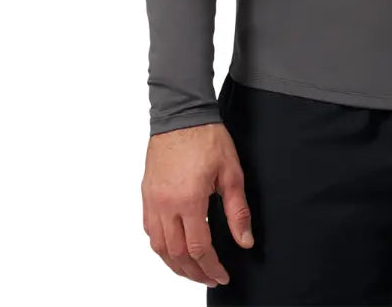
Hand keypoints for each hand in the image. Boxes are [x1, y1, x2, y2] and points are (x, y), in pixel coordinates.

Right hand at [142, 122, 254, 287]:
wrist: (182, 114)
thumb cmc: (207, 137)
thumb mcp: (231, 172)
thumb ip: (238, 211)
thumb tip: (245, 240)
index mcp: (188, 200)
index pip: (198, 248)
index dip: (211, 267)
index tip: (222, 275)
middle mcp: (165, 205)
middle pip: (176, 255)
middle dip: (194, 272)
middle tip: (209, 277)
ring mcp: (152, 200)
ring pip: (159, 247)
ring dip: (175, 264)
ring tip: (193, 270)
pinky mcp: (146, 194)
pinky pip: (149, 230)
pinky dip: (161, 246)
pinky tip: (173, 248)